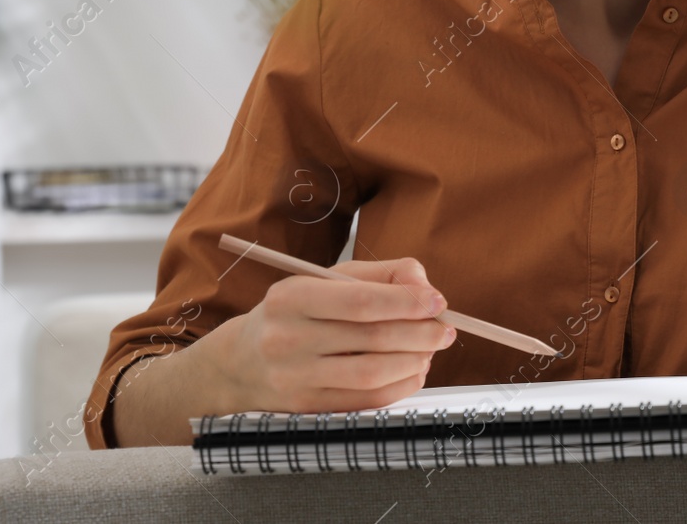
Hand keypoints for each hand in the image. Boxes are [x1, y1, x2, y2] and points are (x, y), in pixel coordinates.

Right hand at [187, 257, 458, 415]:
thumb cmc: (294, 313)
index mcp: (291, 298)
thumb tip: (424, 285)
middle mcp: (288, 339)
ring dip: (413, 361)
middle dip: (420, 333)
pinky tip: (414, 371)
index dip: (405, 302)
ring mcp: (295, 379)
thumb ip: (378, 275)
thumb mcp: (323, 280)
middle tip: (446, 328)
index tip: (437, 301)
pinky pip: (366, 401)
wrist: (240, 362)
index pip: (359, 302)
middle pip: (371, 339)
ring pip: (372, 373)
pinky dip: (400, 386)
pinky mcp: (308, 409)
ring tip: (430, 349)